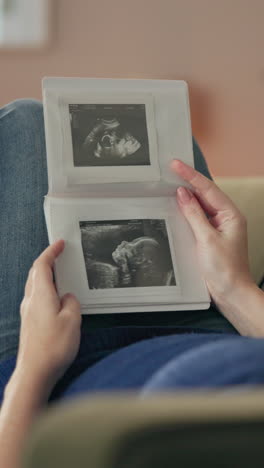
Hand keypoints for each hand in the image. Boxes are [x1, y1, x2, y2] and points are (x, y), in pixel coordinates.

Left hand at [15, 240, 80, 392]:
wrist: (34, 373)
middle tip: (59, 255)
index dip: (51, 252)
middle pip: (35, 273)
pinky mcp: (29, 323)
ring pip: (34, 286)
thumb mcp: (72, 320)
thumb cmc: (53, 348)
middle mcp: (30, 301)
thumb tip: (68, 298)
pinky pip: (36, 298)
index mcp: (41, 295)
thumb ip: (71, 303)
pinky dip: (45, 290)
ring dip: (46, 275)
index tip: (59, 244)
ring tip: (60, 274)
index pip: (42, 265)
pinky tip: (56, 299)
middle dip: (47, 261)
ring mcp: (28, 312)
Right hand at [171, 160, 252, 304]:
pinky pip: (198, 217)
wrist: (231, 292)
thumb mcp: (206, 239)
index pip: (208, 189)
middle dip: (188, 181)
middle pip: (205, 194)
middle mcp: (226, 218)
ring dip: (186, 195)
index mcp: (231, 215)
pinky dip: (186, 211)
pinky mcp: (211, 236)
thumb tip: (183, 194)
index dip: (190, 175)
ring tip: (170, 184)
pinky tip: (176, 207)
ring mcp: (219, 227)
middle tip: (170, 170)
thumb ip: (194, 214)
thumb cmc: (225, 269)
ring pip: (201, 205)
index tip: (176, 165)